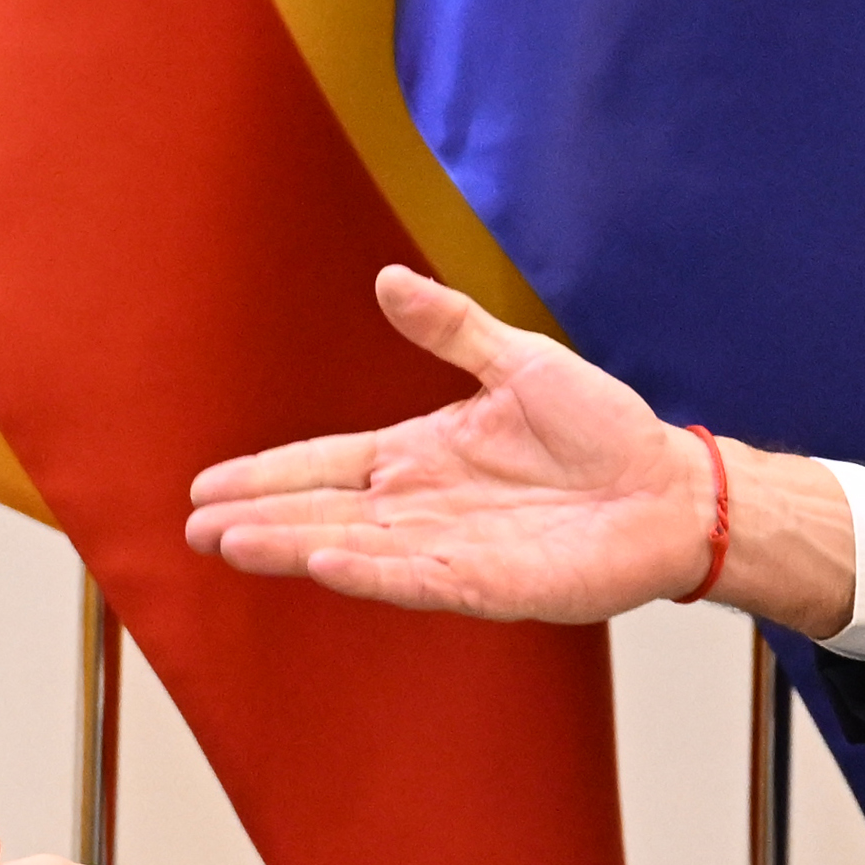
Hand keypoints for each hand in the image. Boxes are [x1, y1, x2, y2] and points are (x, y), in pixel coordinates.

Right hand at [182, 266, 853, 634]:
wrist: (669, 488)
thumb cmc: (602, 430)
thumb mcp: (520, 360)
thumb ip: (451, 327)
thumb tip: (388, 279)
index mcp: (422, 455)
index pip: (326, 464)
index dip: (268, 474)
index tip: (206, 487)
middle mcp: (424, 507)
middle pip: (323, 512)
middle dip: (258, 519)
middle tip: (194, 530)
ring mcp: (452, 549)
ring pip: (355, 549)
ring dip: (294, 546)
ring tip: (233, 544)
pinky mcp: (491, 585)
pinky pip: (418, 577)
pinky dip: (370, 572)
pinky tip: (323, 562)